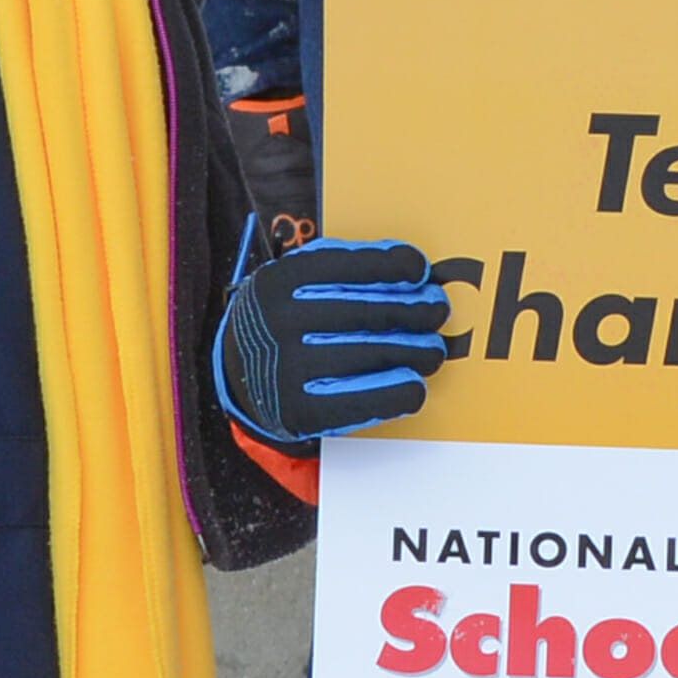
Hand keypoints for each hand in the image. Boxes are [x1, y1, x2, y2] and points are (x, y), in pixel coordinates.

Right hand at [215, 227, 455, 437]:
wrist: (239, 373)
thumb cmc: (287, 317)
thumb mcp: (296, 280)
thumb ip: (345, 267)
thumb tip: (412, 268)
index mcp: (281, 280)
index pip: (349, 266)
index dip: (394, 266)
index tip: (422, 272)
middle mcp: (280, 321)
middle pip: (368, 313)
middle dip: (415, 311)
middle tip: (438, 311)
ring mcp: (287, 368)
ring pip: (373, 356)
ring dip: (415, 352)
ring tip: (433, 350)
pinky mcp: (299, 411)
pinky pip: (363, 401)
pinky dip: (397, 393)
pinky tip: (414, 386)